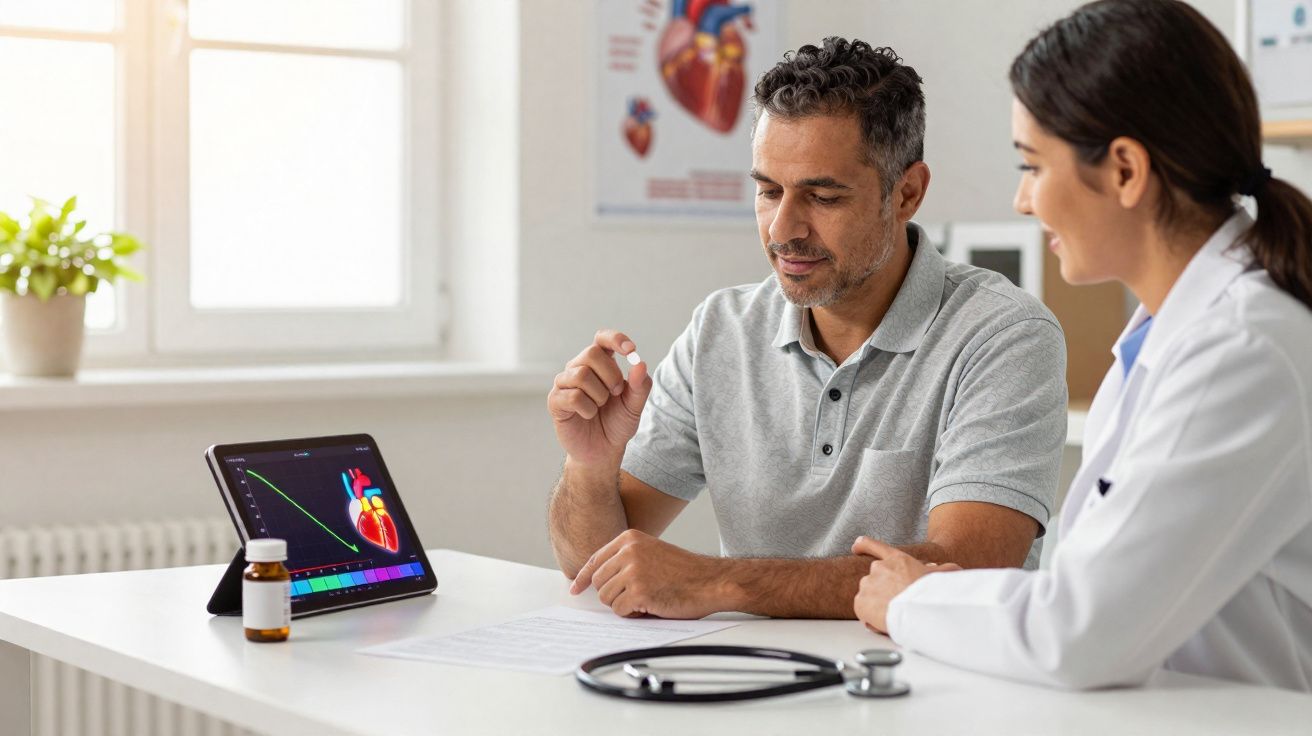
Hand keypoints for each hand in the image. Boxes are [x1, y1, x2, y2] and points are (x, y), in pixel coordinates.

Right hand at [547, 329, 652, 465]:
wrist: (603, 451)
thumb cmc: (616, 423)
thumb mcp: (634, 405)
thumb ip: (640, 385)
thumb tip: (640, 363)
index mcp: (600, 364)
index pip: (602, 338)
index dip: (615, 339)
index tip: (630, 350)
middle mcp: (579, 368)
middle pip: (591, 353)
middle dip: (610, 375)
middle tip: (615, 393)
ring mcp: (564, 383)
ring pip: (581, 374)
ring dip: (599, 395)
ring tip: (600, 406)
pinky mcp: (555, 400)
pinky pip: (573, 396)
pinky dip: (588, 409)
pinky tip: (589, 415)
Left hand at [570, 529, 725, 618]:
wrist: (711, 581)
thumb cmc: (685, 572)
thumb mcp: (652, 552)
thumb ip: (627, 559)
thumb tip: (598, 579)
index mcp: (630, 538)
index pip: (595, 559)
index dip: (583, 577)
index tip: (575, 589)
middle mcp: (628, 551)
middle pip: (598, 581)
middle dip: (613, 594)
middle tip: (635, 597)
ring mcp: (633, 570)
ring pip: (607, 598)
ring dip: (624, 605)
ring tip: (647, 599)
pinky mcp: (639, 591)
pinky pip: (620, 611)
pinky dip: (633, 615)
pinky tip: (651, 606)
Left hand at [851, 536, 959, 633]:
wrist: (920, 612)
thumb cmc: (932, 595)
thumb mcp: (944, 576)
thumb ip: (946, 570)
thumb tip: (954, 569)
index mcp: (897, 559)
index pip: (875, 546)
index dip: (864, 546)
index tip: (856, 547)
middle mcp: (879, 568)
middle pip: (875, 578)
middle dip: (882, 589)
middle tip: (897, 603)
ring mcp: (868, 584)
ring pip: (869, 594)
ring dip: (877, 603)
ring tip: (895, 614)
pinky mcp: (860, 602)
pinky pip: (863, 610)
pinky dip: (871, 617)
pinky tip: (886, 622)